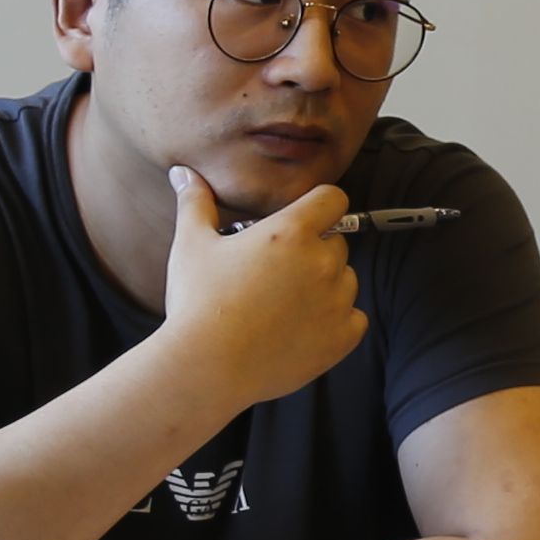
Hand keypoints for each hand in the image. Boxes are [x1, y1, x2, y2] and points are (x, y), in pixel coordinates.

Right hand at [161, 166, 369, 409]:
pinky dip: (336, 321)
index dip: (319, 205)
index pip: (332, 198)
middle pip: (336, 241)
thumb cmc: (197, 303)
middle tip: (276, 271)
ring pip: (346, 280)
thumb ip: (196, 203)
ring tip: (283, 303)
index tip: (302, 219)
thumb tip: (184, 172)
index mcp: (292, 232)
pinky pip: (354, 318)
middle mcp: (322, 262)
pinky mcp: (342, 337)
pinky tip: (301, 327)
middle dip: (313, 250)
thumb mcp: (192, 245)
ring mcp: (337, 301)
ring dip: (325, 286)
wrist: (206, 367)